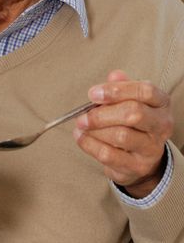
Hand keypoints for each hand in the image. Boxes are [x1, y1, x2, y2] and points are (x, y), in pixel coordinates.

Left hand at [73, 70, 172, 197]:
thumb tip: (114, 76)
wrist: (140, 158)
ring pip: (120, 136)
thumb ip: (121, 86)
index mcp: (160, 102)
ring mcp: (151, 147)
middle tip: (82, 115)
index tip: (92, 94)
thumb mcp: (130, 100)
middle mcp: (161, 125)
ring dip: (94, 130)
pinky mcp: (138, 166)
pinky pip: (110, 155)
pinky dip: (90, 145)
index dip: (116, 91)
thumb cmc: (133, 122)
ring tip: (81, 126)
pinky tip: (80, 137)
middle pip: (133, 113)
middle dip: (102, 114)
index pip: (144, 91)